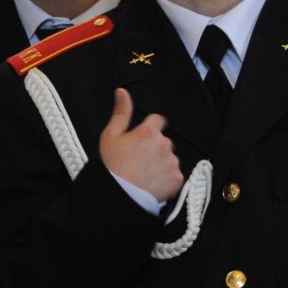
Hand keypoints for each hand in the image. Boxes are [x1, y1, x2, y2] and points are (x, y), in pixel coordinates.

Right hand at [98, 88, 181, 204]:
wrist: (118, 195)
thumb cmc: (111, 165)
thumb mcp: (110, 136)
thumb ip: (121, 112)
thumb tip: (122, 92)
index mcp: (149, 132)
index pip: (157, 120)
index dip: (148, 128)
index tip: (140, 139)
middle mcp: (165, 144)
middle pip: (163, 140)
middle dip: (154, 146)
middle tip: (138, 159)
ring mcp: (173, 162)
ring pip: (169, 157)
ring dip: (161, 161)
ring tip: (144, 172)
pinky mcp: (177, 178)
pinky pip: (174, 174)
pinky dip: (165, 177)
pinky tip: (151, 181)